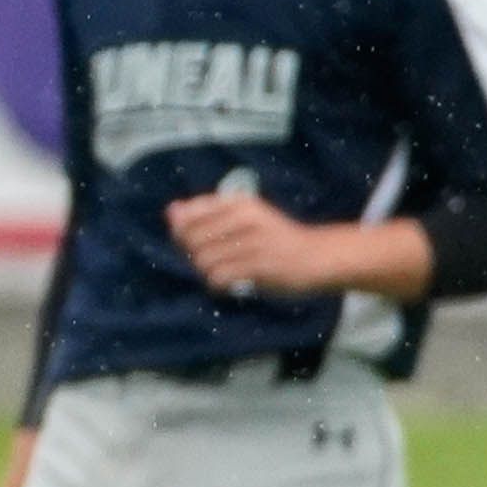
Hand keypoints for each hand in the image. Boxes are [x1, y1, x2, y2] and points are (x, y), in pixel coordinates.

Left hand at [166, 192, 331, 296]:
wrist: (316, 256)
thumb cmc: (274, 237)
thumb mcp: (244, 217)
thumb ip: (206, 214)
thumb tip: (170, 211)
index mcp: (238, 202)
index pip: (190, 214)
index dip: (183, 232)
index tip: (198, 242)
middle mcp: (244, 217)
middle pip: (191, 239)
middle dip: (193, 255)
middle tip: (212, 261)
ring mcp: (253, 241)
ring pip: (203, 260)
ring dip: (207, 272)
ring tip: (224, 272)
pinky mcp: (259, 266)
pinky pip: (219, 277)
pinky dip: (218, 284)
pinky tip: (229, 283)